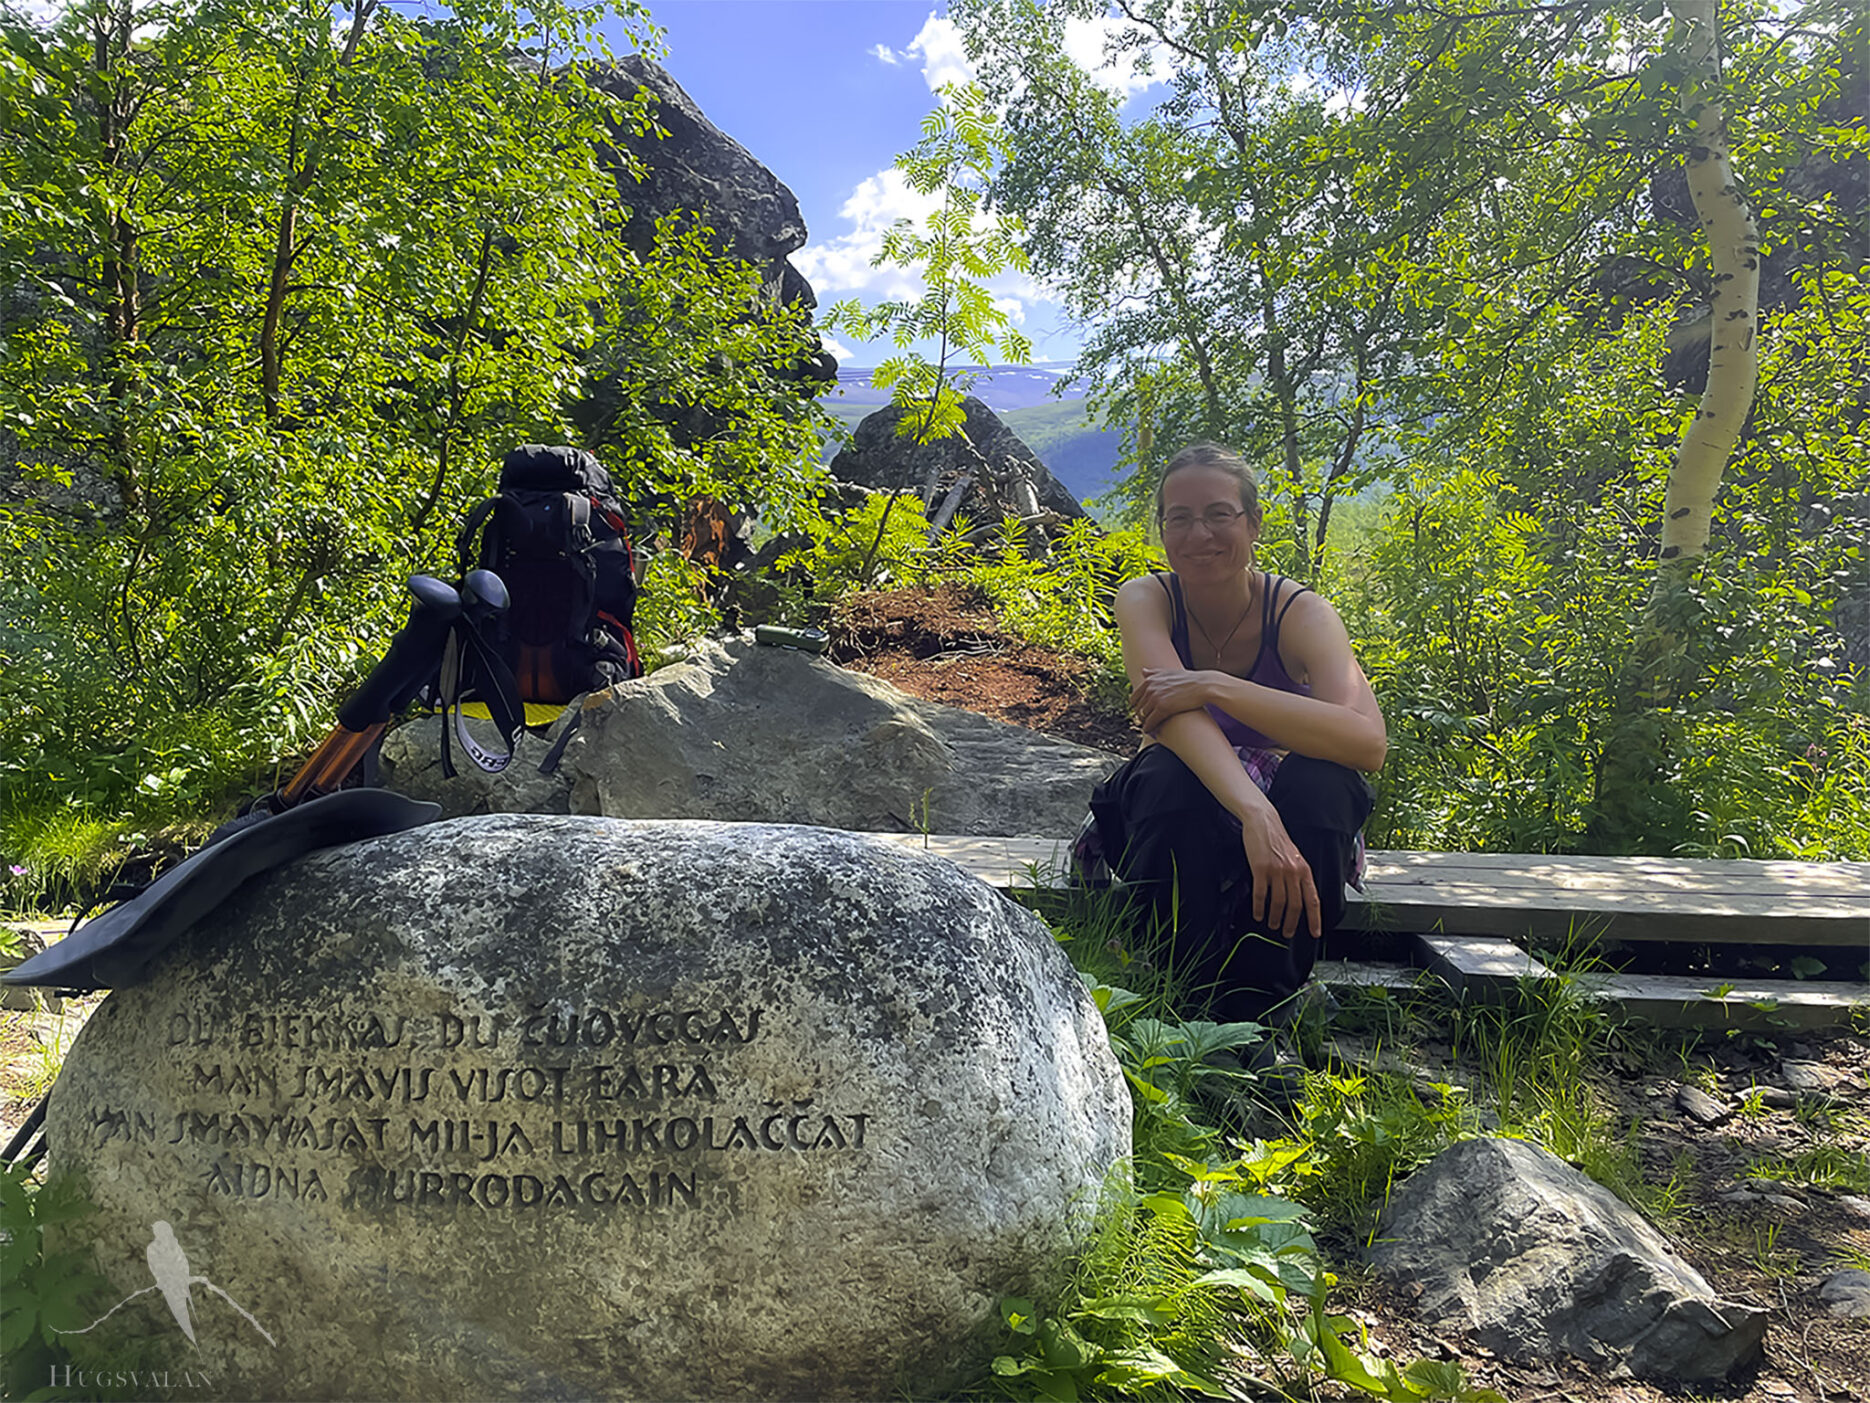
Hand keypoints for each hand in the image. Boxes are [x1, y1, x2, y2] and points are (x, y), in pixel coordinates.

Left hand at [1129, 667, 1211, 733]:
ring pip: (1142, 716)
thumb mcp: (1169, 673)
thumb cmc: (1189, 680)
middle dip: (1140, 716)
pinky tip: (1151, 731)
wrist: (1205, 686)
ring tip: (1148, 727)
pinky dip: (1148, 728)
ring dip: (1144, 723)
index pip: (1134, 698)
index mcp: (1150, 680)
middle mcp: (1150, 688)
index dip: (1136, 707)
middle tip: (1144, 723)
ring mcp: (1156, 698)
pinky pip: (1150, 722)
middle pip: (1137, 708)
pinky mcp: (1163, 708)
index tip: (1141, 713)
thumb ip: (1154, 673)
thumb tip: (1143, 671)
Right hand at [1239, 807, 1321, 940]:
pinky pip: (1261, 894)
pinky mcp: (1260, 869)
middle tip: (1287, 933)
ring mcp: (1277, 871)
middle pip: (1295, 905)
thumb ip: (1298, 876)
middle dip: (1292, 923)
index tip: (1315, 932)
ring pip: (1279, 902)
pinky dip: (1259, 907)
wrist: (1263, 822)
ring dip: (1275, 917)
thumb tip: (1299, 897)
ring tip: (1272, 925)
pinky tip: (1258, 914)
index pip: (1313, 899)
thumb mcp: (1294, 857)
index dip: (1315, 918)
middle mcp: (1293, 872)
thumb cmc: (1278, 840)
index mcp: (1304, 870)